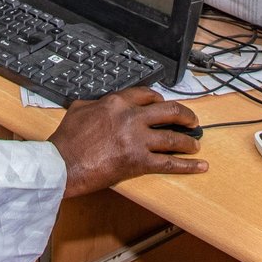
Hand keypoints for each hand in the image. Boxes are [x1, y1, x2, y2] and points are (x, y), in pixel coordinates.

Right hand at [47, 87, 207, 197]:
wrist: (62, 164)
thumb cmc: (67, 139)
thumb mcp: (79, 109)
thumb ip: (96, 103)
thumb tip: (100, 103)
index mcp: (117, 102)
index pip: (148, 95)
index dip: (160, 100)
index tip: (165, 104)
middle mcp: (131, 117)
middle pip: (169, 111)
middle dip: (185, 116)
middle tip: (192, 121)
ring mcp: (137, 139)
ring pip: (173, 137)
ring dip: (189, 141)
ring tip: (196, 144)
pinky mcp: (138, 161)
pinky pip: (169, 163)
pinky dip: (187, 165)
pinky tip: (199, 166)